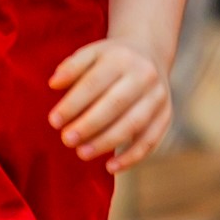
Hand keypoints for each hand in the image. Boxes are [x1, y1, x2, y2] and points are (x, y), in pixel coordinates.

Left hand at [49, 39, 171, 173]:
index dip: (73, 103)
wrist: (149, 53)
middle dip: (89, 125)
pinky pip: (151, 140)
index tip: (54, 121)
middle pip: (115, 104)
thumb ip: (72, 67)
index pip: (94, 83)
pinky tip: (110, 167)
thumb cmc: (110, 59)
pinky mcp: (166, 115)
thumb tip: (54, 84)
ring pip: (133, 123)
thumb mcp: (91, 54)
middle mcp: (144, 75)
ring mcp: (158, 96)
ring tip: (82, 153)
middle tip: (67, 140)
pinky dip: (132, 157)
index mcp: (121, 58)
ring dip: (107, 142)